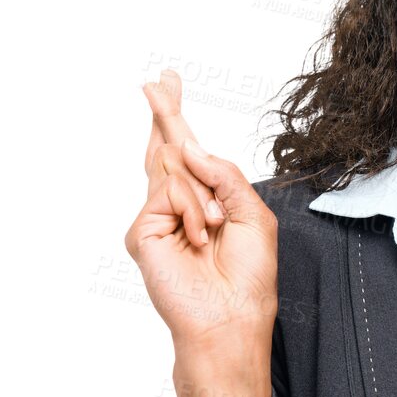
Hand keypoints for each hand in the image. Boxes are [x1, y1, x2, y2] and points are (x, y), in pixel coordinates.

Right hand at [123, 68, 277, 353]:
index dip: (176, 117)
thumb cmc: (248, 276)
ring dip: (203, 195)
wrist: (230, 317)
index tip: (167, 82)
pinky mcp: (143, 232)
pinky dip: (192, 211)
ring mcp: (156, 218)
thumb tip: (187, 145)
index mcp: (207, 200)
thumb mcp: (254, 215)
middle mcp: (177, 205)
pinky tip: (199, 238)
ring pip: (172, 166)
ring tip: (214, 230)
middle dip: (164, 111)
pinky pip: (168, 191)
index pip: (187, 152)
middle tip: (159, 79)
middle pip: (163, 146)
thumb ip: (225, 175)